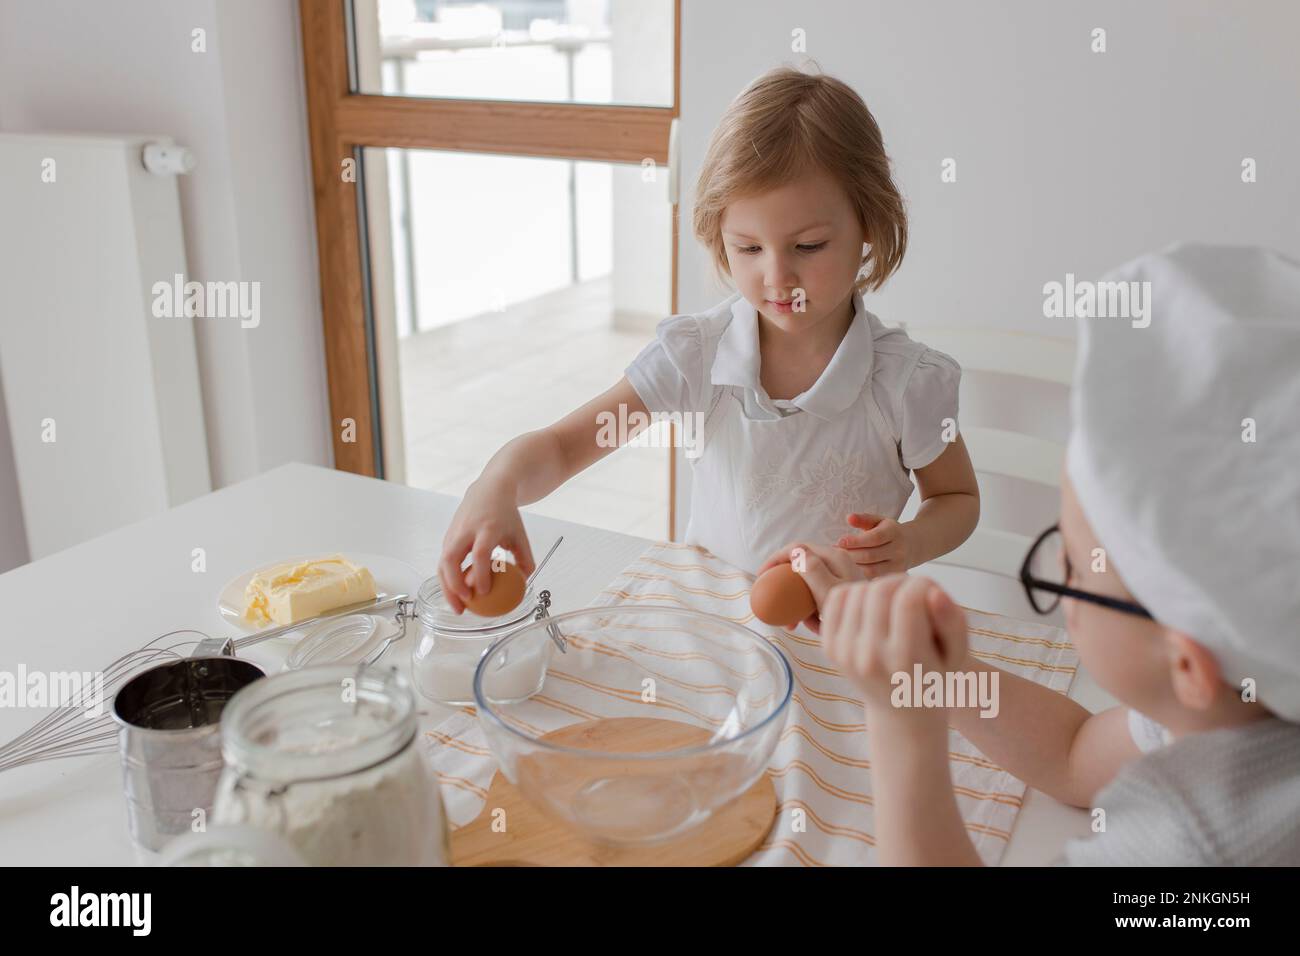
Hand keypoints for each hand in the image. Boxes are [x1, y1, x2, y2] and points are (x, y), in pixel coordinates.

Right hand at [437, 477, 535, 613]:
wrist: (488, 492)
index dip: (480, 574)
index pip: (479, 553)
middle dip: (455, 585)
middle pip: (451, 559)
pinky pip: (443, 562)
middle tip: (465, 605)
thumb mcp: (520, 535)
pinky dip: (448, 581)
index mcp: (487, 528)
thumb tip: (523, 585)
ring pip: (442, 563)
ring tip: (458, 608)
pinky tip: (457, 596)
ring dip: (447, 588)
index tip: (484, 593)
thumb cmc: (505, 516)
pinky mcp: (447, 538)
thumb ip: (525, 559)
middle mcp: (466, 530)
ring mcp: (453, 534)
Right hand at [755, 542, 861, 632]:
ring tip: (797, 625)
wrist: (877, 629)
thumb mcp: (827, 590)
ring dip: (799, 605)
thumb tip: (794, 550)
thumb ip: (811, 568)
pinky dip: (813, 612)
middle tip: (775, 607)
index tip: (761, 577)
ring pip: (809, 586)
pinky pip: (819, 598)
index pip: (797, 548)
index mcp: (833, 556)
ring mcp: (840, 577)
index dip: (775, 559)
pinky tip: (817, 627)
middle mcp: (837, 563)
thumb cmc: (853, 609)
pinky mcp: (841, 591)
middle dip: (786, 588)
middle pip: (801, 568)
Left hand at [820, 575, 969, 728]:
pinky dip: (855, 593)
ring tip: (894, 603)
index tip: (931, 592)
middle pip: (880, 591)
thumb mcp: (957, 654)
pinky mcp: (829, 647)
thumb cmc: (933, 676)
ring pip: (858, 590)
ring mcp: (845, 653)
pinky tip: (872, 608)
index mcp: (905, 661)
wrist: (901, 710)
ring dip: (879, 587)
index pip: (908, 601)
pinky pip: (837, 597)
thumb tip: (934, 592)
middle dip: (901, 581)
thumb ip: (953, 622)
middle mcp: (870, 658)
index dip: (923, 585)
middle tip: (913, 593)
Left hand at [837, 513, 914, 577]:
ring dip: (852, 567)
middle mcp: (899, 550)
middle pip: (870, 556)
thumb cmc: (887, 531)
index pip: (874, 538)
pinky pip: (874, 579)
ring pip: (871, 570)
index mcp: (894, 532)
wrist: (912, 545)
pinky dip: (859, 576)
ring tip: (839, 563)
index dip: (856, 541)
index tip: (839, 542)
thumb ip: (863, 519)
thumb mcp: (878, 521)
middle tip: (833, 554)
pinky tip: (848, 572)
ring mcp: (898, 565)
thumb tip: (849, 518)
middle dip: (850, 555)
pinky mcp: (894, 577)